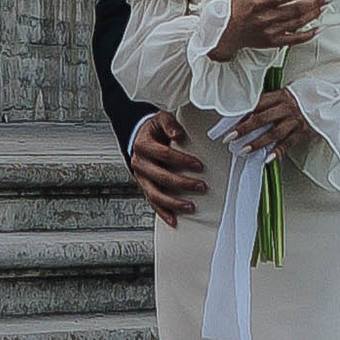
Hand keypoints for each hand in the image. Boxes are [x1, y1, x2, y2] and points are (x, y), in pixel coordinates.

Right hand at [126, 110, 206, 226]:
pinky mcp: (144, 187)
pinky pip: (152, 202)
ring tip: (191, 206)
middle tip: (201, 186)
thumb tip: (178, 133)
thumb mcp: (160, 119)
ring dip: (174, 203)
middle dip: (183, 183)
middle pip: (161, 177)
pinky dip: (163, 213)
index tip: (199, 165)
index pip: (165, 155)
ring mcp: (140, 178)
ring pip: (155, 194)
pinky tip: (174, 220)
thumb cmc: (153, 129)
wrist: (138, 136)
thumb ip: (170, 124)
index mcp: (143, 146)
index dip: (182, 160)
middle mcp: (139, 163)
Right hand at [216, 0, 327, 63]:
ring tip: (325, 6)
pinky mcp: (274, 42)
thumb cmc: (237, 8)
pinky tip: (319, 27)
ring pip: (298, 23)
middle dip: (315, 2)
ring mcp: (271, 31)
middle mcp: (266, 18)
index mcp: (260, 3)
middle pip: (296, 9)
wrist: (226, 32)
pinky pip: (295, 40)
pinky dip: (309, 34)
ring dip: (314, 14)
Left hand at [235, 81, 314, 154]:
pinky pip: (288, 143)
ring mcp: (296, 120)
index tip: (230, 123)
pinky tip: (268, 158)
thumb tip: (248, 115)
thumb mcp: (285, 96)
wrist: (329, 101)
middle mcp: (287, 107)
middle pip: (262, 118)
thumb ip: (269, 104)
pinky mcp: (303, 132)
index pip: (257, 104)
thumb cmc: (303, 99)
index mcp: (280, 96)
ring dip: (258, 143)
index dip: (243, 114)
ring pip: (274, 132)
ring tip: (245, 150)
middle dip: (244, 129)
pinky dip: (278, 151)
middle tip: (231, 137)